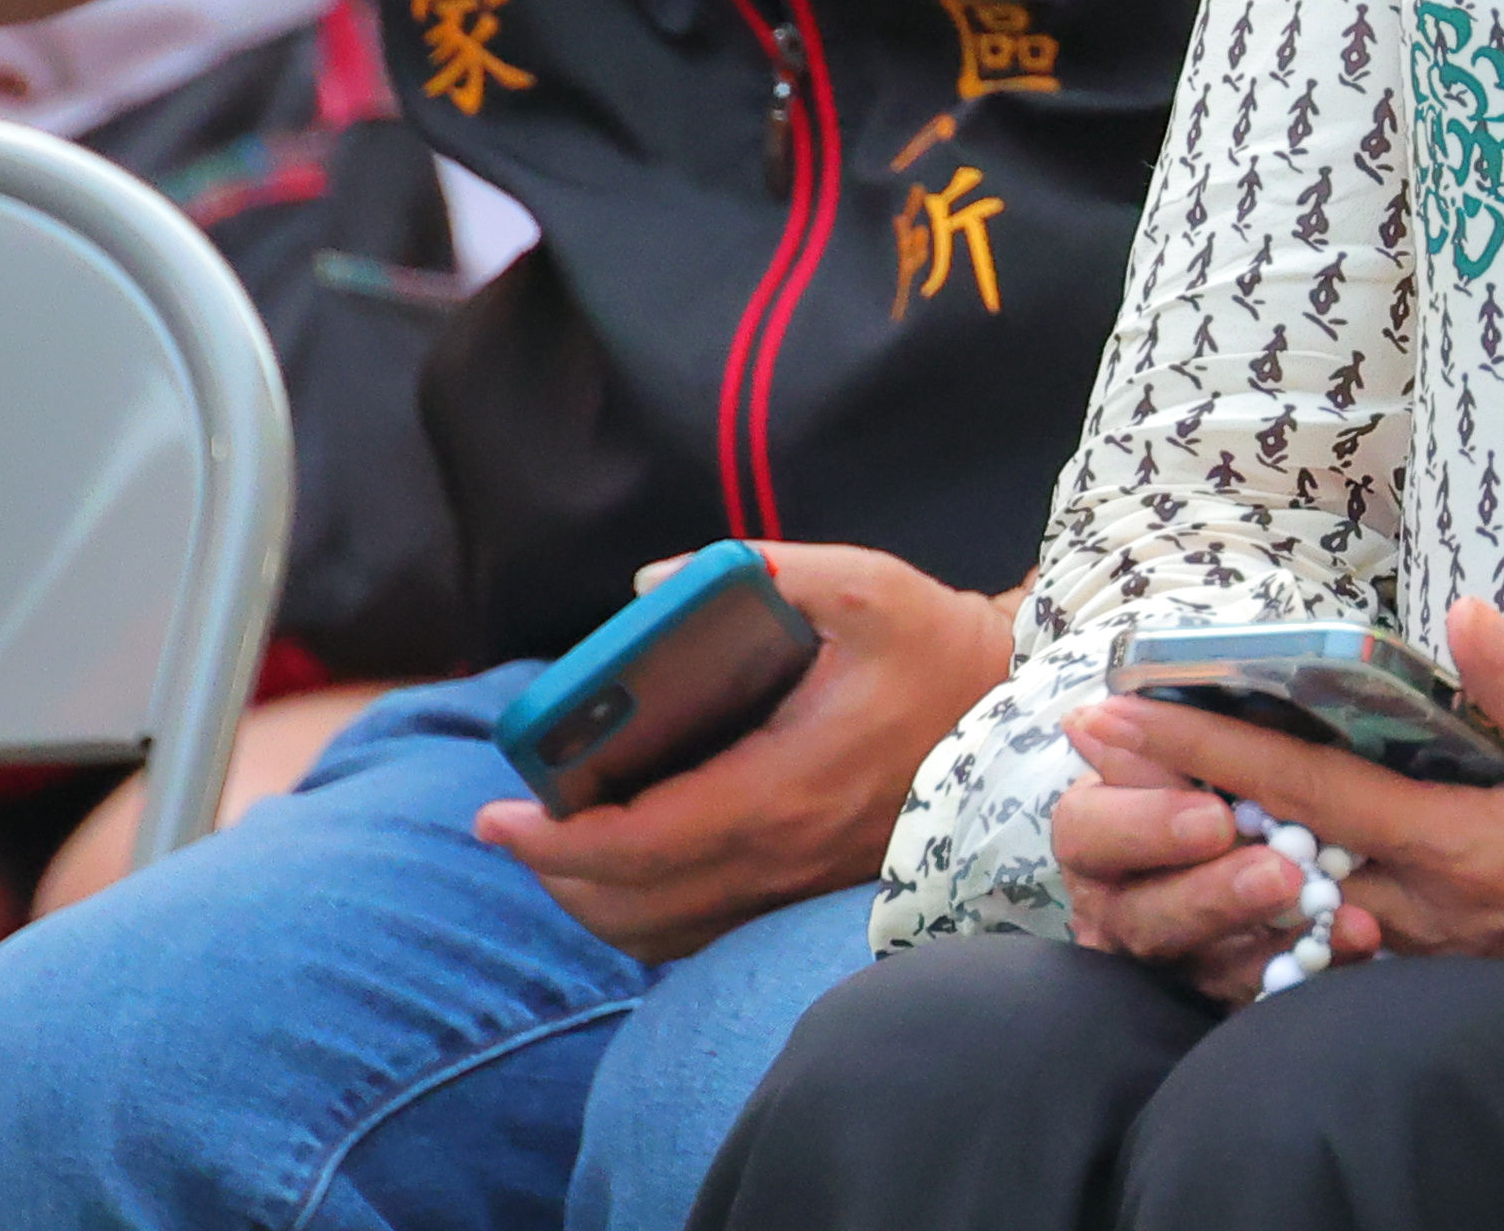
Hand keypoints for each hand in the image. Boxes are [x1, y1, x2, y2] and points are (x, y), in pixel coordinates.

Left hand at [480, 546, 1017, 959]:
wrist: (1009, 711)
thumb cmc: (929, 644)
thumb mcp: (858, 583)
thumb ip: (757, 570)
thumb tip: (647, 588)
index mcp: (783, 788)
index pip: (639, 844)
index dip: (553, 841)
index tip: (494, 815)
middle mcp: (783, 855)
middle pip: (632, 905)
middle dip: (555, 873)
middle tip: (512, 824)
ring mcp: (795, 885)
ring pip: (662, 934)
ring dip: (592, 902)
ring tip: (556, 847)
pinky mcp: (805, 892)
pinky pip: (700, 932)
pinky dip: (643, 914)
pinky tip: (627, 866)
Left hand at [1086, 602, 1503, 990]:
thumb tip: (1459, 619)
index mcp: (1473, 849)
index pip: (1311, 790)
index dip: (1212, 747)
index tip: (1130, 710)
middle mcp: (1438, 911)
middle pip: (1277, 847)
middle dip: (1180, 793)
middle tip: (1092, 742)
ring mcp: (1444, 950)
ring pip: (1300, 900)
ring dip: (1218, 841)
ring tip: (1143, 788)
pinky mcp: (1461, 965)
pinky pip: (1346, 935)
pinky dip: (1282, 896)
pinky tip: (1244, 864)